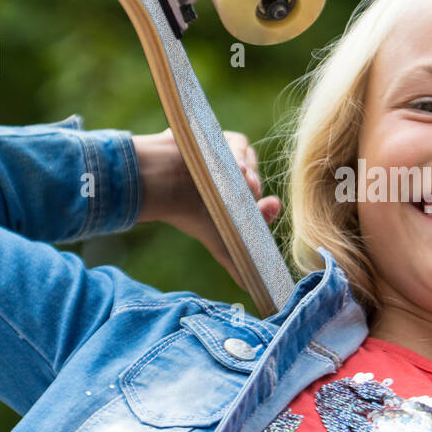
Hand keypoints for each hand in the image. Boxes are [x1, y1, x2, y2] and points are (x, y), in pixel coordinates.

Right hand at [133, 127, 280, 279]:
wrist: (160, 185)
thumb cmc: (189, 215)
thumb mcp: (221, 244)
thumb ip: (238, 266)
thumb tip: (256, 291)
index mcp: (238, 202)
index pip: (263, 204)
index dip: (269, 208)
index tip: (271, 207)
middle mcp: (234, 181)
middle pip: (258, 179)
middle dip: (258, 188)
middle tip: (253, 195)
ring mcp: (226, 159)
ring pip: (251, 160)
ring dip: (251, 169)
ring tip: (243, 179)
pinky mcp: (219, 140)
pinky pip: (238, 143)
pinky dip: (239, 152)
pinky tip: (235, 165)